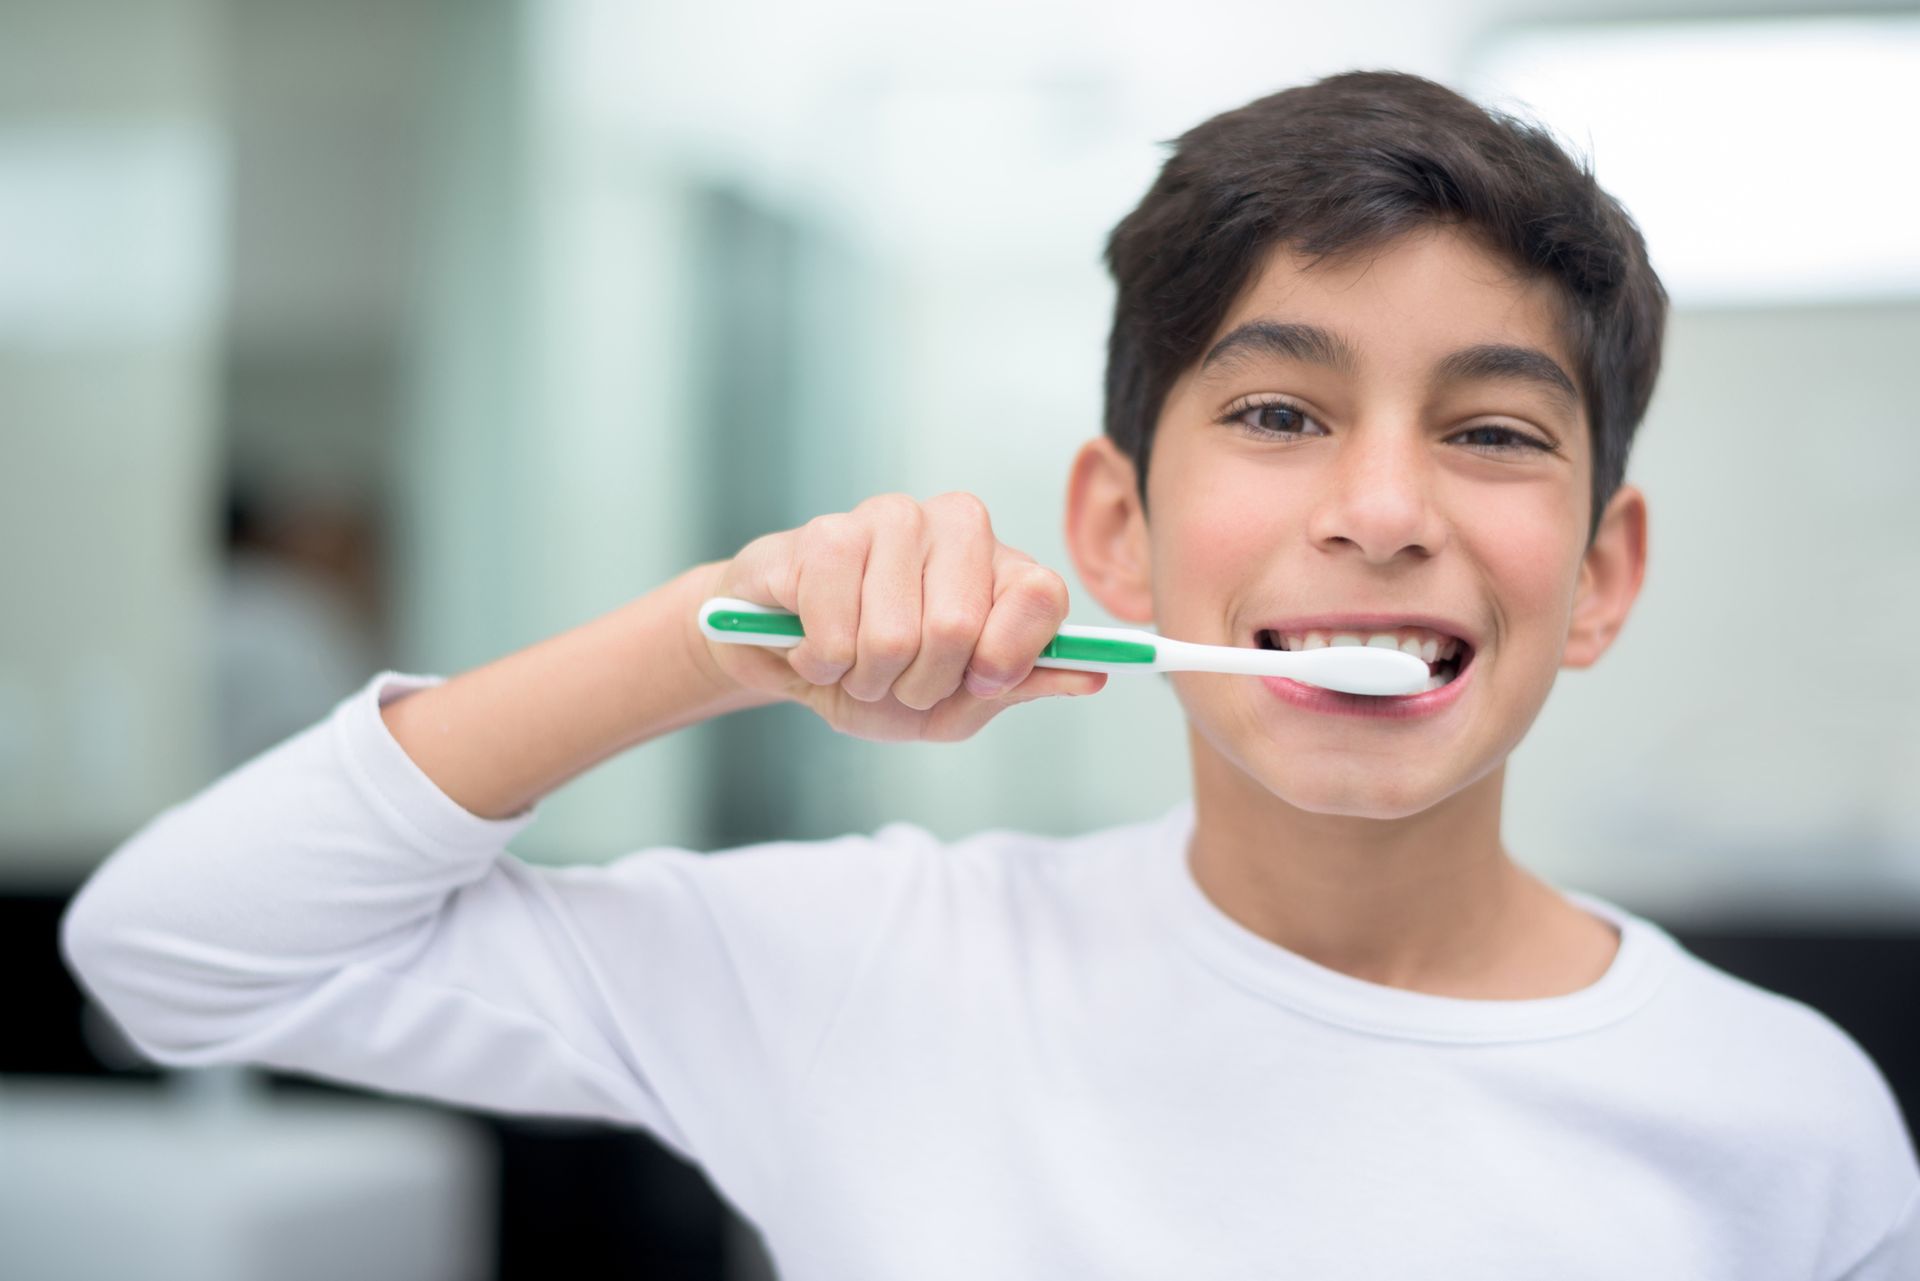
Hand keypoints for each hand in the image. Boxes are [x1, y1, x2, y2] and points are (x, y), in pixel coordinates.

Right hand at [694, 492, 1106, 741]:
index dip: (1007, 658)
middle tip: (898, 679)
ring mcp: (889, 519)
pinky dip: (821, 662)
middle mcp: (955, 525)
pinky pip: (834, 631)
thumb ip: (1022, 684)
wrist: (789, 658)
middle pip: (958, 627)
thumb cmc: (882, 674)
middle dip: (921, 683)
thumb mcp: (959, 702)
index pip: (1042, 595)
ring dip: (865, 676)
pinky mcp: (823, 533)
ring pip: (893, 635)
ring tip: (853, 661)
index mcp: (1001, 562)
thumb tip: (1091, 675)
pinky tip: (814, 643)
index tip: (978, 682)